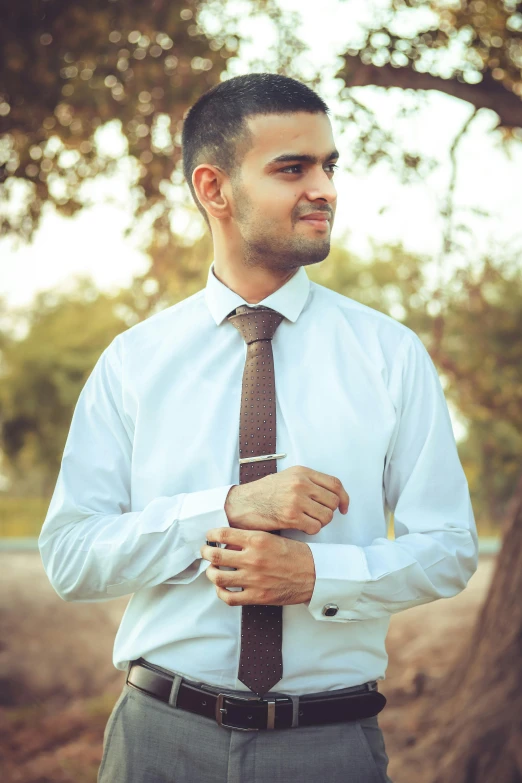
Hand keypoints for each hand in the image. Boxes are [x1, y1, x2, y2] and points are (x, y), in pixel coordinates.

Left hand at [201, 527, 315, 605]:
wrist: (315, 574)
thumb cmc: (296, 554)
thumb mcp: (273, 538)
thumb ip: (251, 539)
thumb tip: (229, 543)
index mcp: (258, 540)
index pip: (223, 534)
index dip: (212, 534)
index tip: (210, 536)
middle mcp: (252, 559)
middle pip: (215, 556)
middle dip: (205, 552)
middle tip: (205, 551)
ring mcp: (253, 579)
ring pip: (218, 577)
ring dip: (211, 573)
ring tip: (212, 570)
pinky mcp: (257, 596)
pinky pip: (229, 597)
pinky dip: (221, 593)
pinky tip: (222, 588)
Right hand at [224, 465, 348, 534]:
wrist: (241, 504)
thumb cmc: (263, 493)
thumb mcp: (287, 478)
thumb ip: (308, 482)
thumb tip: (332, 494)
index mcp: (302, 472)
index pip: (335, 484)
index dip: (344, 498)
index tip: (343, 508)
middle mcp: (301, 483)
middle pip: (333, 501)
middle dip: (330, 512)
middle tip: (319, 517)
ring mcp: (296, 499)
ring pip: (326, 516)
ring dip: (320, 523)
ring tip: (308, 521)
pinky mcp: (291, 516)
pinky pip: (315, 527)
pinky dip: (311, 530)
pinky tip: (301, 527)